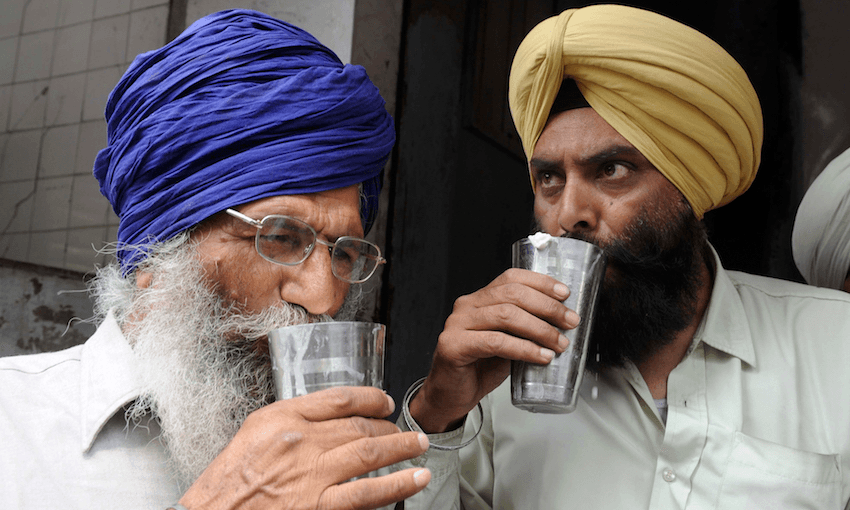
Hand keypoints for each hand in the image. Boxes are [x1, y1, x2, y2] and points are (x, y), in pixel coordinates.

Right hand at [179, 386, 430, 509]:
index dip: (371, 398)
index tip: (384, 402)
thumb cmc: (226, 484)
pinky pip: (368, 493)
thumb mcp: (252, 435)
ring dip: (401, 447)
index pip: (340, 398)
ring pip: (370, 452)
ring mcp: (312, 474)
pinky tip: (416, 478)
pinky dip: (398, 484)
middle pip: (359, 424)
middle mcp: (300, 440)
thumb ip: (290, 422)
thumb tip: (329, 420)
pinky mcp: (319, 506)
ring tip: (419, 445)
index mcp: (281, 417)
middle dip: (390, 425)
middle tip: (405, 429)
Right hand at [410, 268, 580, 432]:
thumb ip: (525, 328)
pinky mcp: (453, 345)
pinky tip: (541, 356)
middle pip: (511, 294)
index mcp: (479, 299)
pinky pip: (496, 341)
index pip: (511, 278)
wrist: (451, 395)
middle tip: (569, 322)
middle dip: (546, 307)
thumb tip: (560, 322)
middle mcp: (466, 306)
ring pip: (505, 315)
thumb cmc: (479, 368)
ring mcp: (457, 324)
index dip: (540, 283)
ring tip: (558, 343)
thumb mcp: (508, 342)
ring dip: (539, 329)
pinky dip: (524, 348)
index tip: (564, 294)